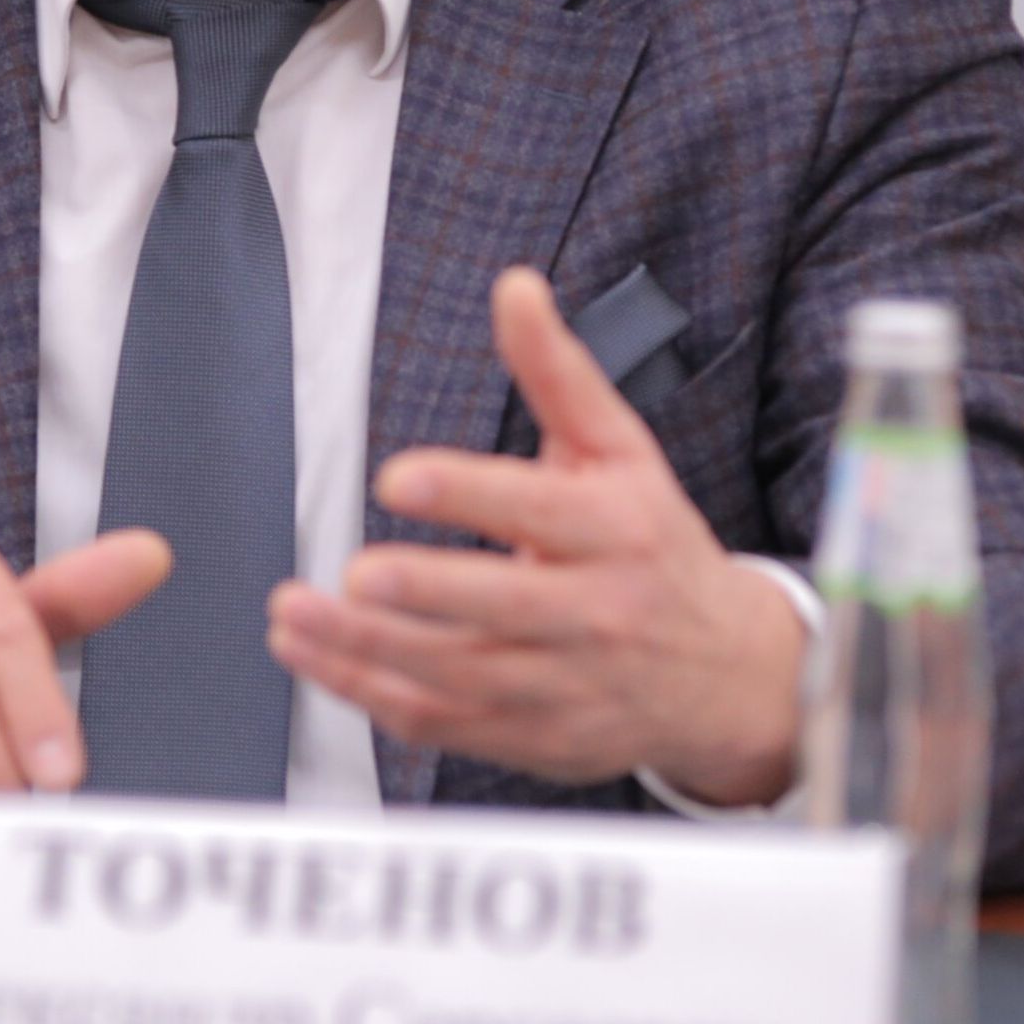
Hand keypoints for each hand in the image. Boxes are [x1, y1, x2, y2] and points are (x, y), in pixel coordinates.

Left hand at [268, 266, 803, 804]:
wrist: (728, 674)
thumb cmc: (654, 544)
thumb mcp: (620, 449)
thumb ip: (556, 371)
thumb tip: (514, 286)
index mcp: (615, 529)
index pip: (538, 511)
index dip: (468, 494)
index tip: (398, 477)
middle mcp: (595, 612)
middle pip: (501, 608)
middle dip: (423, 593)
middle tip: (355, 574)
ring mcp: (566, 684)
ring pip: (460, 676)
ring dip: (369, 651)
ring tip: (295, 616)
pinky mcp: (537, 737)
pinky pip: (448, 725)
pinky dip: (377, 699)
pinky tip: (321, 663)